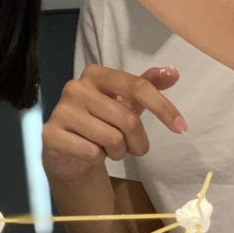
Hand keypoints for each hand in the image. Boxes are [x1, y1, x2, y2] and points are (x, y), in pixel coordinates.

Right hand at [42, 65, 185, 184]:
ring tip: (107, 149)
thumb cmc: (101, 122)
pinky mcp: (51, 134)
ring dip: (118, 152)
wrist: (68, 152)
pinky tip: (89, 153)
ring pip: (112, 139)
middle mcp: (76, 87)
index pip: (137, 86)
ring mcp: (61, 110)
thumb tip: (173, 73)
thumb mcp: (125, 103)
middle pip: (127, 118)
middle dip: (137, 141)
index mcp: (96, 74)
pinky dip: (98, 159)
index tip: (181, 127)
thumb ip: (147, 86)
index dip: (163, 107)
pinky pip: (92, 152)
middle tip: (132, 148)